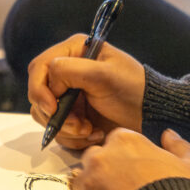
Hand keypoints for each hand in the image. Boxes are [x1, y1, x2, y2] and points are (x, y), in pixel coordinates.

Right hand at [28, 34, 144, 149]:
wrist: (151, 115)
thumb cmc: (133, 89)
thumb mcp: (104, 75)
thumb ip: (71, 70)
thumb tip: (49, 80)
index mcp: (73, 52)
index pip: (39, 68)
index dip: (40, 90)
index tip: (53, 108)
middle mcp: (67, 72)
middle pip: (38, 95)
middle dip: (56, 115)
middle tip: (79, 126)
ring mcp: (69, 96)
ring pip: (46, 116)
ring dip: (66, 129)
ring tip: (90, 131)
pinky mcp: (73, 116)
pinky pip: (58, 130)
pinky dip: (73, 138)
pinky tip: (94, 134)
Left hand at [62, 128, 189, 189]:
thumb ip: (178, 144)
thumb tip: (168, 134)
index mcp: (125, 141)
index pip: (116, 140)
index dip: (126, 155)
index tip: (135, 169)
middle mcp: (100, 158)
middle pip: (93, 159)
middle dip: (104, 171)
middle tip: (122, 188)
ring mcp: (88, 187)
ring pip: (79, 183)